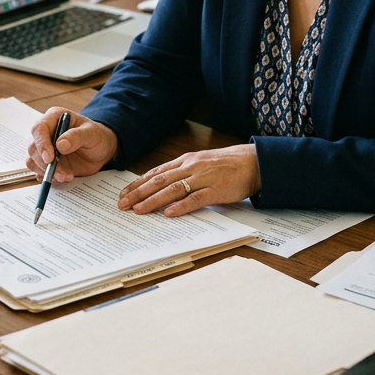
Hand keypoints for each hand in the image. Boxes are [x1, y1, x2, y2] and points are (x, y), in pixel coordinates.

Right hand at [26, 107, 118, 183]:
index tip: (50, 158)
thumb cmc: (96, 137)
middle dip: (46, 164)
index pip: (39, 128)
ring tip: (67, 176)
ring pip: (33, 161)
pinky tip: (63, 177)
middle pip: (33, 147)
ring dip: (48, 172)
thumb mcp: (91, 134)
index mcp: (54, 118)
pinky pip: (38, 171)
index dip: (42, 144)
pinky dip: (49, 177)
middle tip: (62, 174)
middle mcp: (45, 132)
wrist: (99, 151)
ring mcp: (44, 148)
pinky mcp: (45, 162)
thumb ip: (77, 136)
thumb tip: (60, 144)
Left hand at [117, 145, 260, 217]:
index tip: (123, 193)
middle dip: (138, 193)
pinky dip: (180, 206)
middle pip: (159, 181)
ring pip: (172, 190)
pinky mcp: (215, 190)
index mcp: (185, 161)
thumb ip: (182, 173)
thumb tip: (162, 186)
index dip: (138, 184)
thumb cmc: (226, 164)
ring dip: (153, 201)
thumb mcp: (200, 163)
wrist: (252, 162)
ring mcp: (202, 178)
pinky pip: (195, 199)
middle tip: (122, 204)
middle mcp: (190, 167)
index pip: (155, 173)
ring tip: (138, 210)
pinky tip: (168, 214)